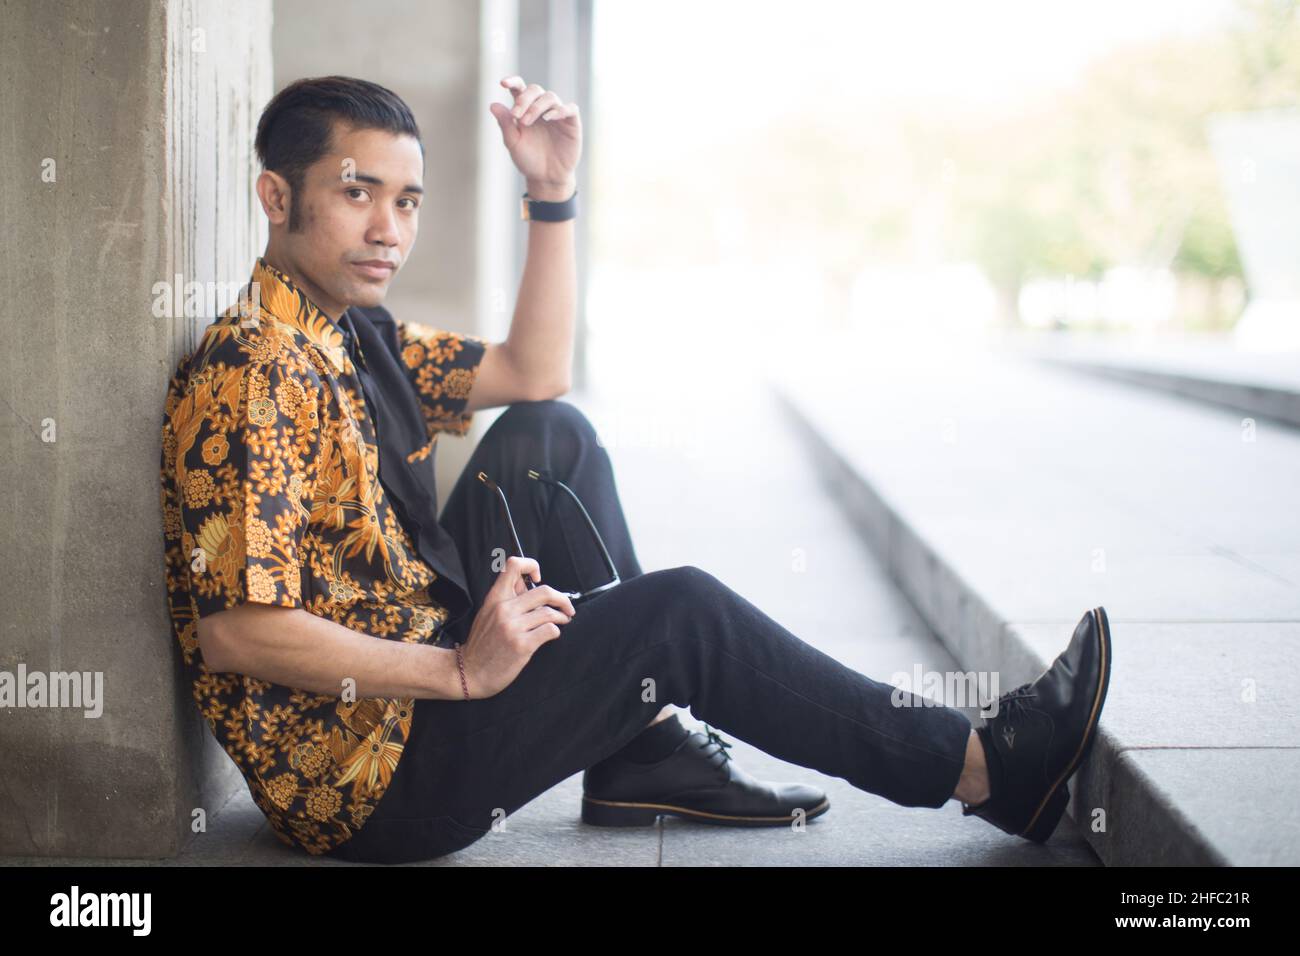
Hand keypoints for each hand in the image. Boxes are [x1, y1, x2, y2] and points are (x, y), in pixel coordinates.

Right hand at [456, 555, 576, 698]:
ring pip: (549, 612)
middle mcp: (504, 609)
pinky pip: (549, 630)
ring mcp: (513, 627)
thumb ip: (507, 598)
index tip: (538, 578)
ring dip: (562, 616)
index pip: (513, 566)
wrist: (469, 672)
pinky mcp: (522, 645)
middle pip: (544, 591)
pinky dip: (556, 631)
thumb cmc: (482, 644)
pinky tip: (552, 634)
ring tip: (564, 620)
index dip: (531, 565)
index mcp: (495, 598)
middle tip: (567, 607)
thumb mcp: (488, 614)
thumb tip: (529, 582)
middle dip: (562, 599)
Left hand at [488, 75, 581, 200]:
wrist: (545, 178)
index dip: (513, 82)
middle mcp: (541, 108)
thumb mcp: (513, 143)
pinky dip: (560, 110)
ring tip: (527, 122)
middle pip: (535, 90)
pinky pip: (570, 109)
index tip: (502, 83)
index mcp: (525, 109)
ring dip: (537, 106)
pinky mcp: (572, 123)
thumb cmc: (528, 159)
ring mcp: (557, 114)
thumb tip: (493, 105)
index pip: (520, 88)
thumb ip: (505, 124)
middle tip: (516, 115)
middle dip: (524, 99)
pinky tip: (549, 118)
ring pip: (550, 97)